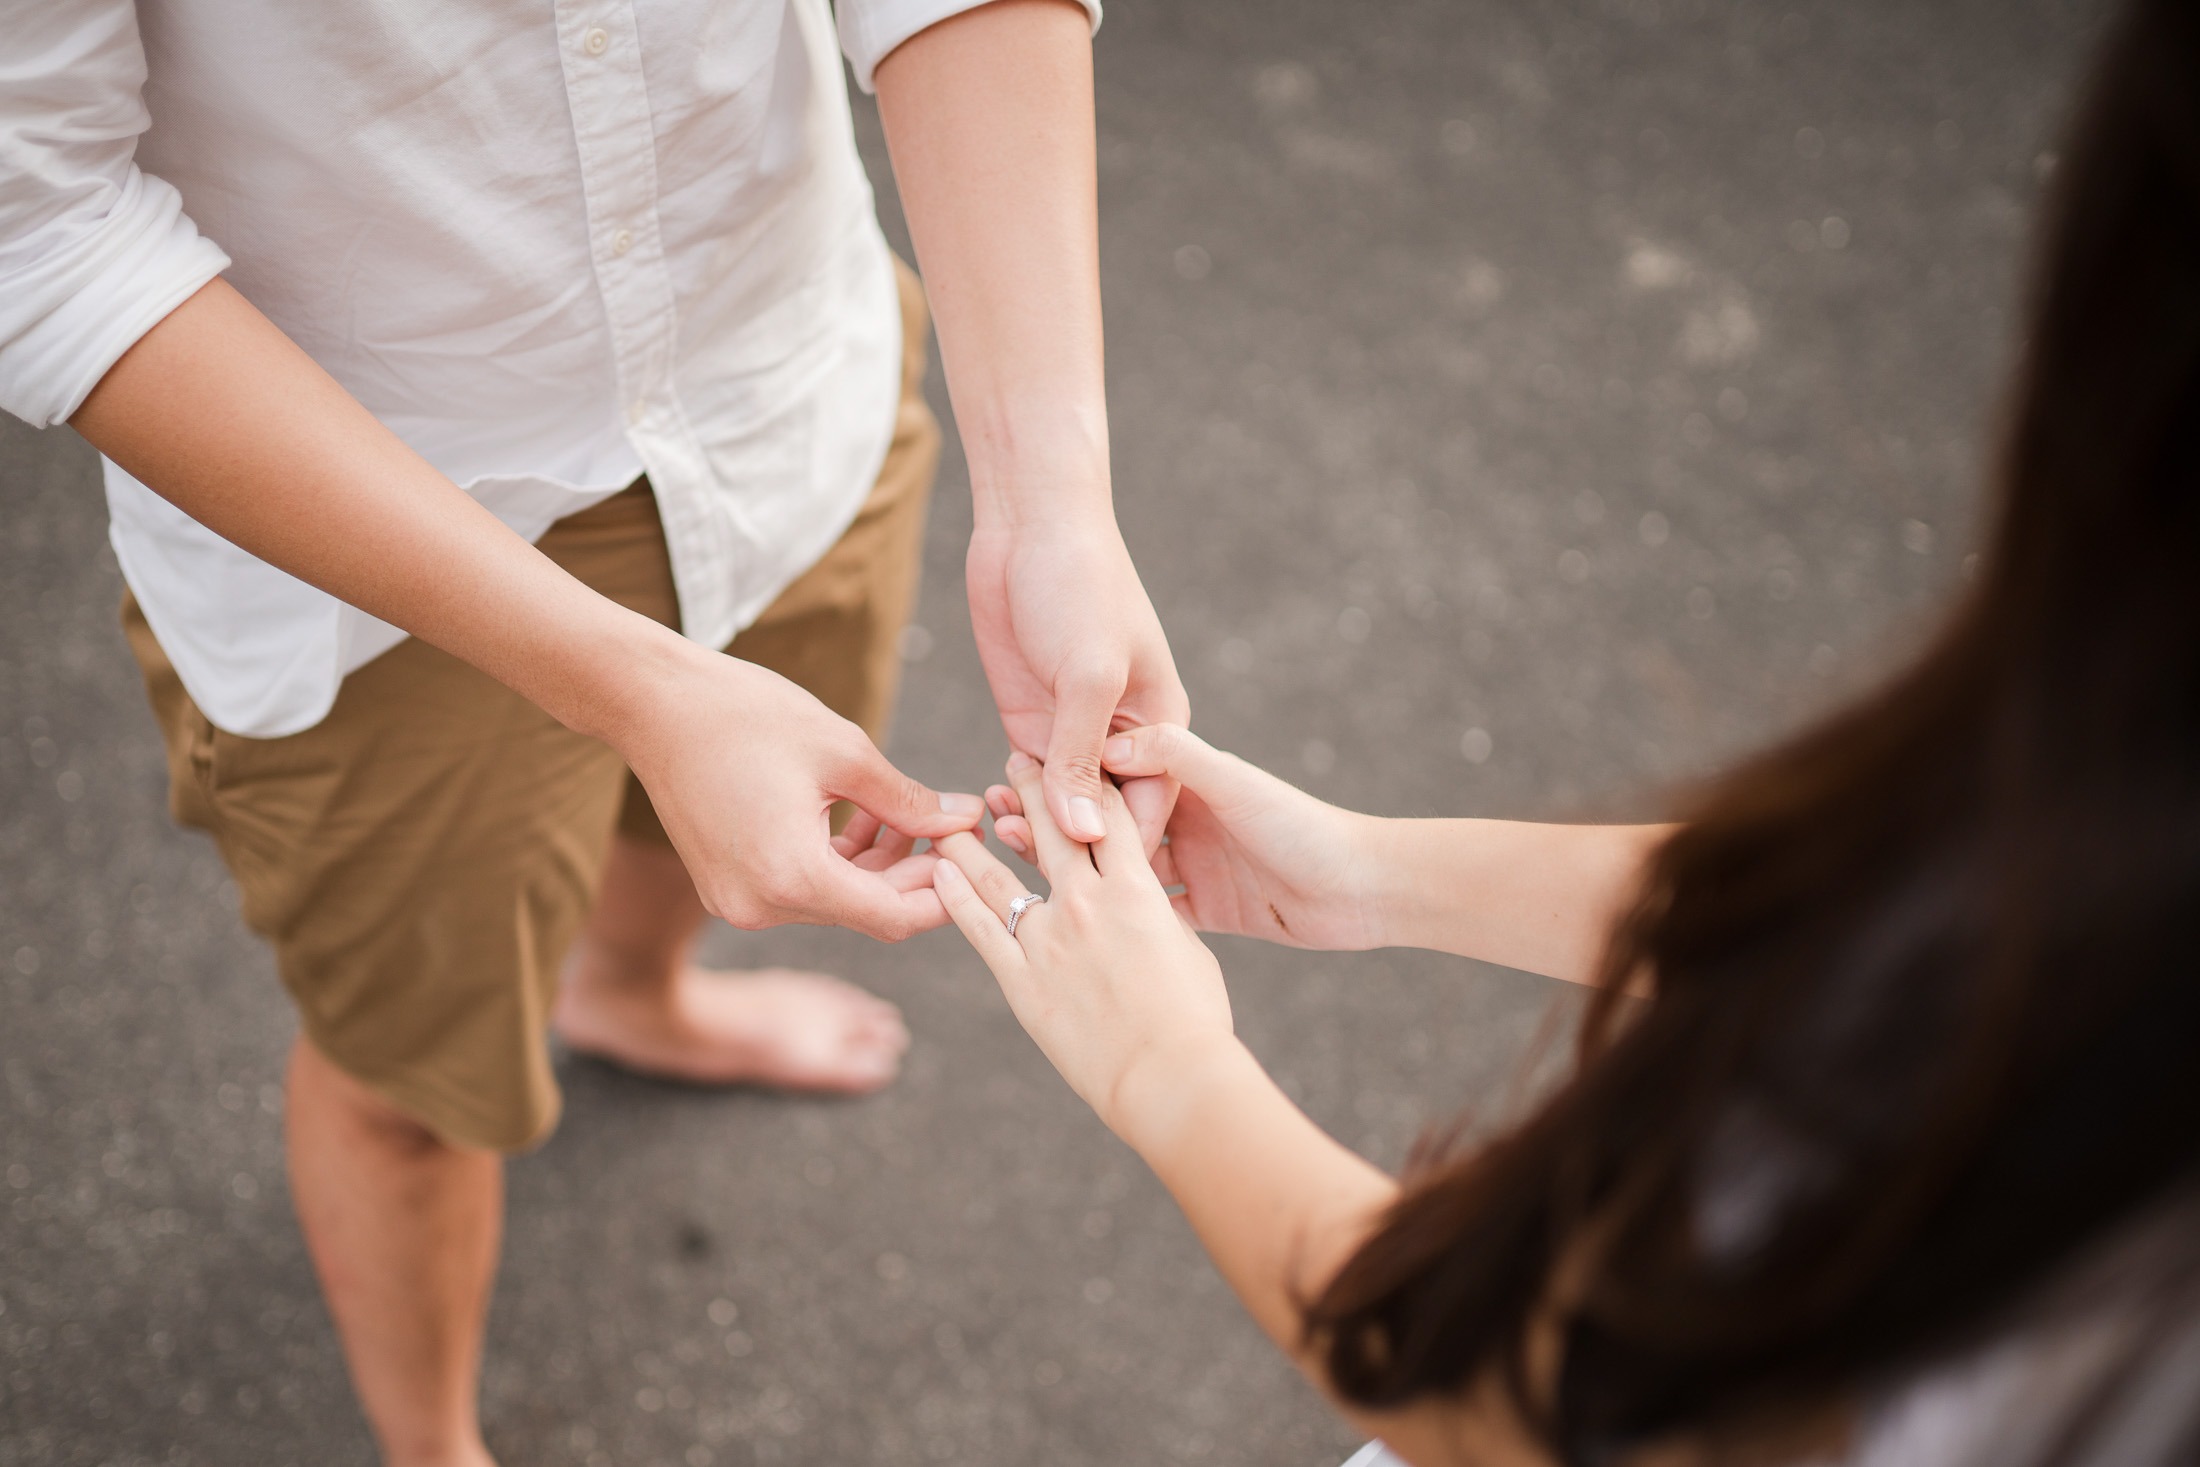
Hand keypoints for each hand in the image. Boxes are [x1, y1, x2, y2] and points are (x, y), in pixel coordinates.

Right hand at [617, 640, 982, 939]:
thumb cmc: (747, 715)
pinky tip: (864, 817)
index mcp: (793, 879)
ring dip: (879, 866)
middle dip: (916, 873)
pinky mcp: (727, 887)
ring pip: (837, 901)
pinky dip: (839, 862)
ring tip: (905, 811)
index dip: (945, 889)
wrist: (653, 704)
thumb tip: (965, 820)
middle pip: (868, 912)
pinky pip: (802, 889)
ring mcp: (739, 903)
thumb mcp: (845, 753)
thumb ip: (910, 801)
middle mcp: (762, 907)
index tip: (971, 848)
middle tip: (952, 823)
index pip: (896, 917)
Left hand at [932, 753, 1233, 1132]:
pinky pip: (981, 930)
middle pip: (1051, 830)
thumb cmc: (1195, 1020)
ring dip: (974, 841)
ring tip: (954, 817)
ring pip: (999, 876)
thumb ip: (1159, 917)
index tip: (1074, 761)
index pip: (1108, 818)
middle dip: (1030, 789)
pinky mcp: (1022, 981)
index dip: (1090, 784)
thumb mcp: (1189, 950)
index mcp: (1137, 891)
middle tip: (1013, 760)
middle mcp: (1087, 904)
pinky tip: (938, 874)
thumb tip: (1148, 905)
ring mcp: (1049, 941)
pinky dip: (956, 899)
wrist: (1169, 1077)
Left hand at [966, 507, 1188, 849]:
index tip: (1090, 892)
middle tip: (1034, 880)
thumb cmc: (1081, 585)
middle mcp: (1121, 737)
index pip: (1151, 812)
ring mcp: (1072, 731)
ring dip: (1035, 829)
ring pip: (1059, 804)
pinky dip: (1010, 801)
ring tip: (1005, 848)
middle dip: (1072, 849)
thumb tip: (1082, 835)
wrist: (1031, 524)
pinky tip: (987, 818)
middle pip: (1103, 817)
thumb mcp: (1088, 674)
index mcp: (1160, 727)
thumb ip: (1082, 757)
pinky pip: (1024, 780)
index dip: (1124, 855)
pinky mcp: (1029, 720)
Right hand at [990, 724, 1386, 950]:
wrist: (1364, 891)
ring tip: (1012, 873)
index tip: (1007, 776)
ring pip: (1112, 867)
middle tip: (994, 826)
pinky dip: (1105, 917)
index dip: (1058, 776)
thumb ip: (1174, 758)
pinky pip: (1142, 913)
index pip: (1108, 773)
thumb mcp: (1235, 783)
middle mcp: (1183, 817)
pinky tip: (1061, 929)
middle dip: (1049, 823)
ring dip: (1067, 870)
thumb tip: (1108, 742)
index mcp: (1186, 779)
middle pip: (1100, 820)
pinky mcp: (1202, 910)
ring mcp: (1190, 865)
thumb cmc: (1303, 826)